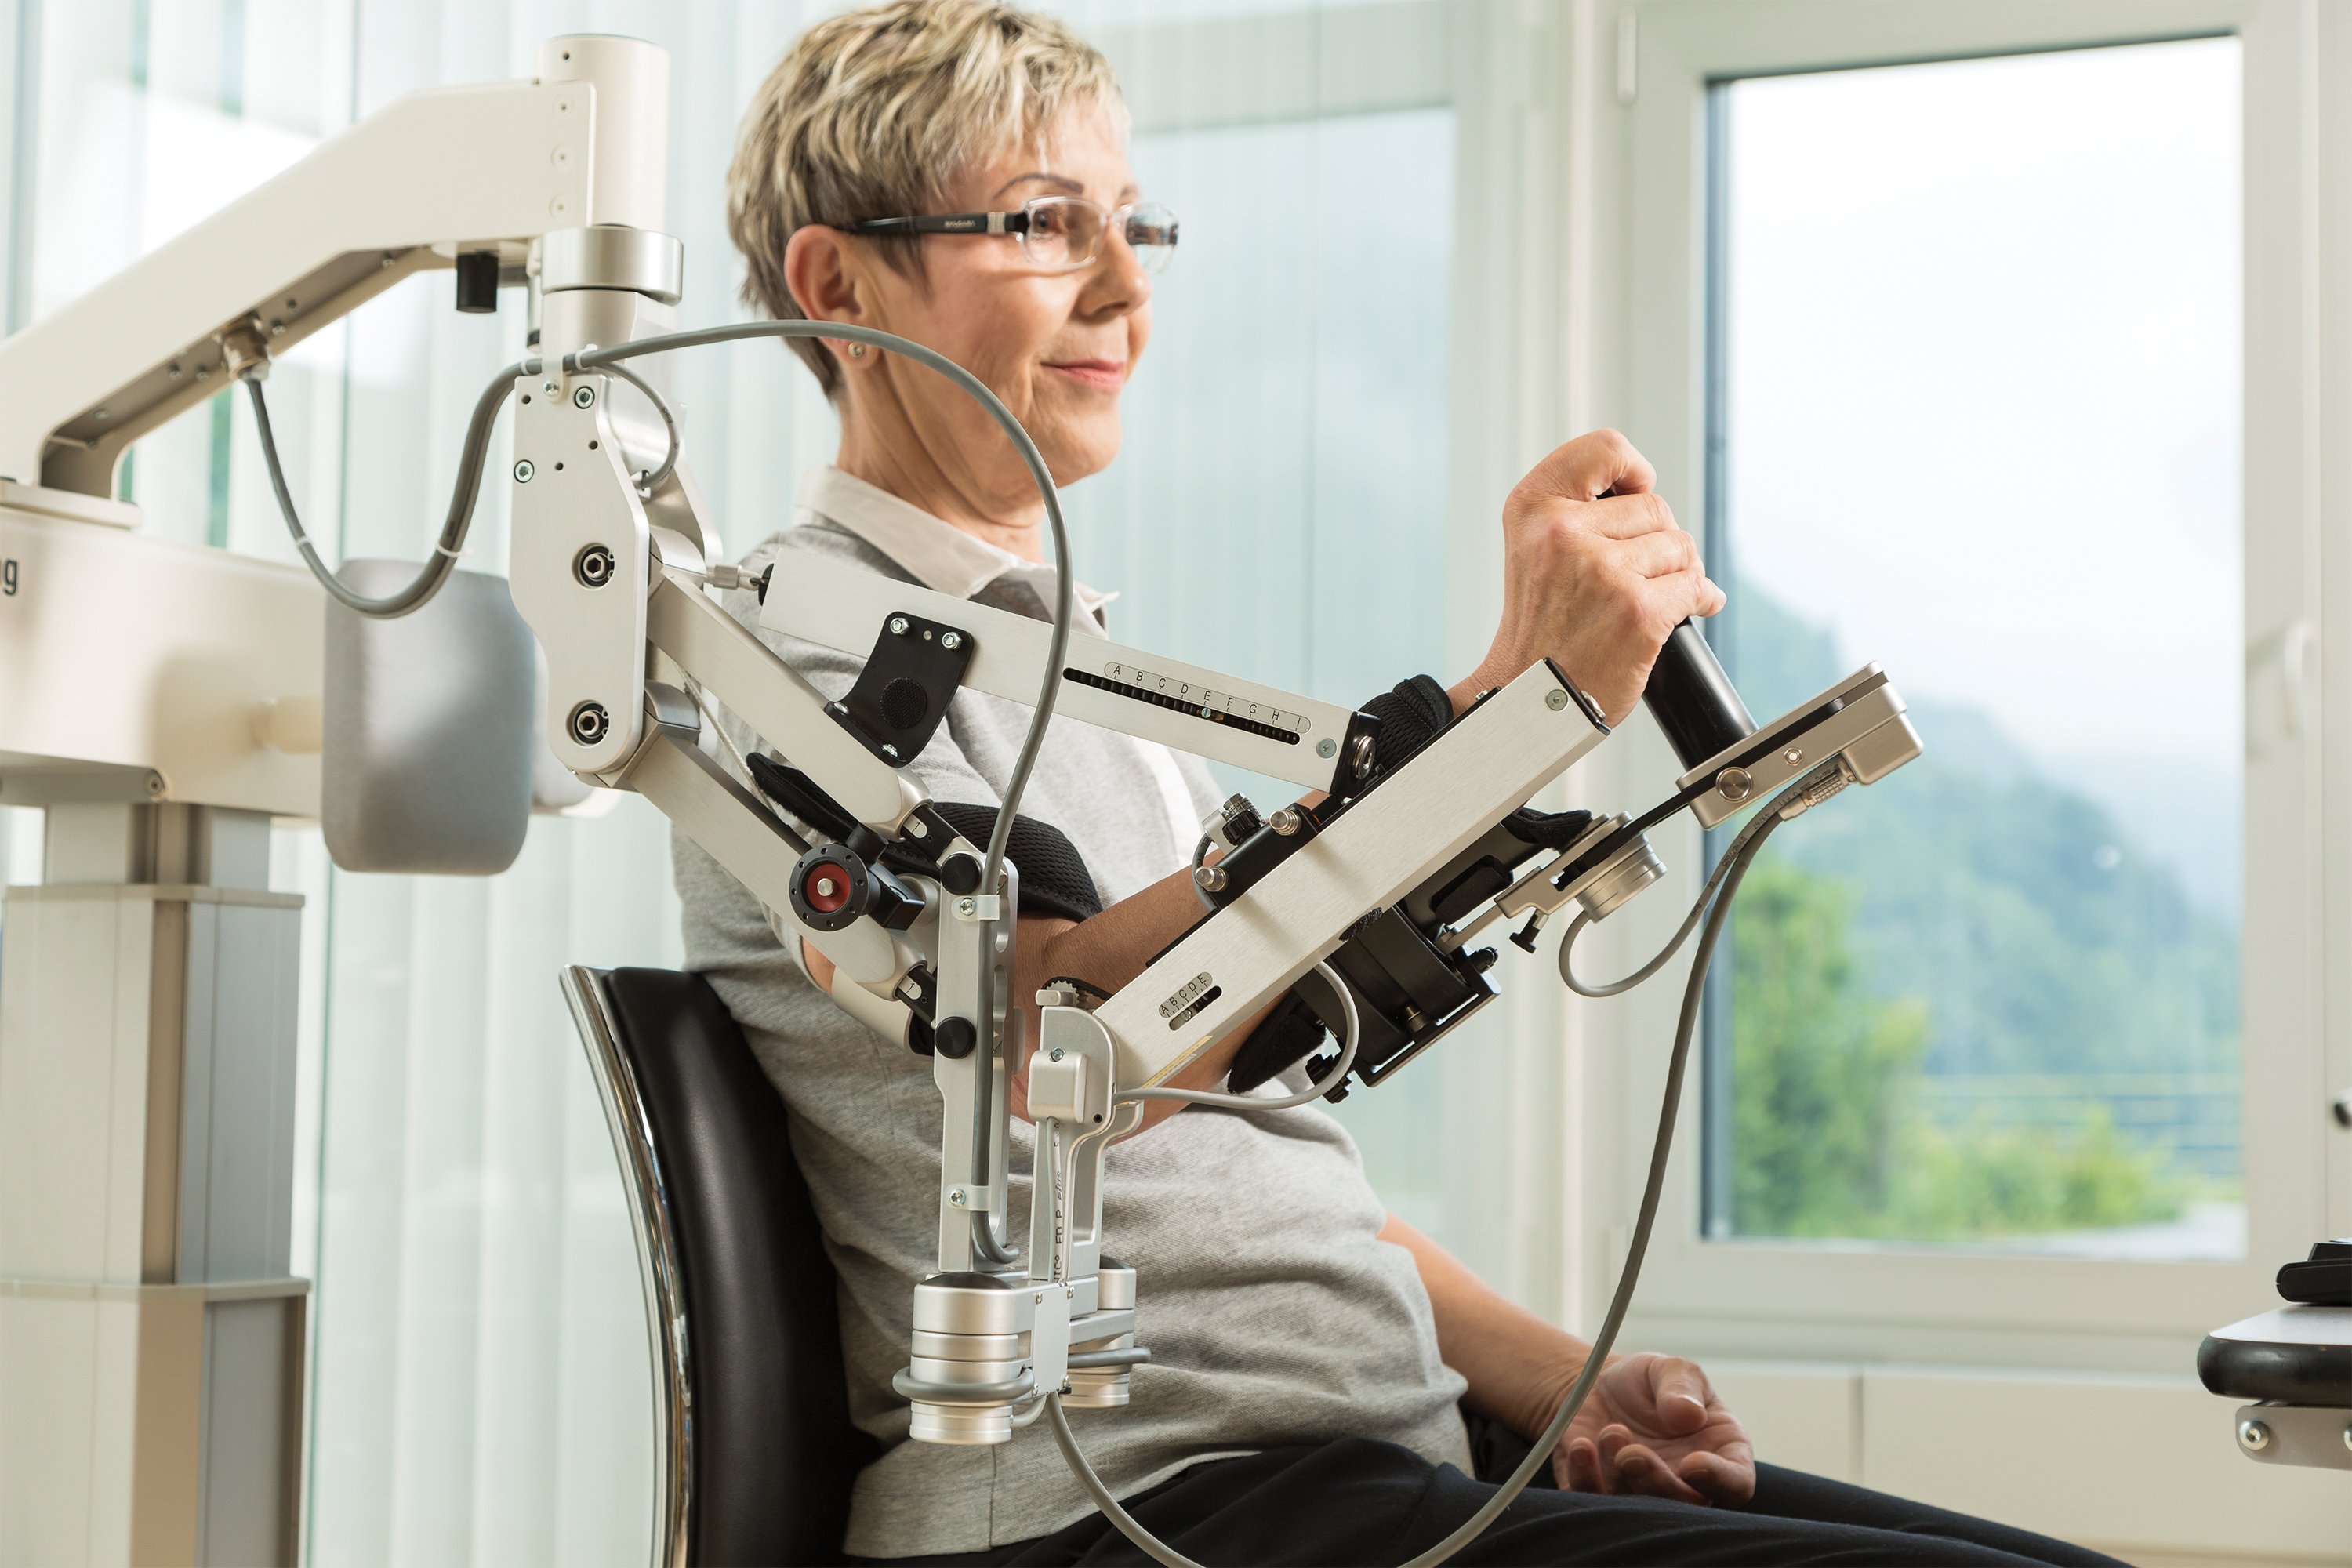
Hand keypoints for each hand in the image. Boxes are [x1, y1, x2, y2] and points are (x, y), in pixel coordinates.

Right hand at [1453, 430, 1723, 724]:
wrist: (1529, 700)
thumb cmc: (1539, 630)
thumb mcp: (1534, 549)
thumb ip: (1580, 511)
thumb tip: (1649, 492)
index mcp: (1534, 510)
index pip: (1605, 449)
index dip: (1632, 471)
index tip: (1635, 492)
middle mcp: (1563, 532)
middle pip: (1654, 506)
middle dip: (1655, 541)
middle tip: (1630, 575)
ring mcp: (1603, 571)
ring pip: (1679, 547)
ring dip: (1675, 574)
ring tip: (1644, 599)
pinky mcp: (1637, 611)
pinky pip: (1695, 588)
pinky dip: (1698, 601)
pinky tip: (1684, 612)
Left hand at [1546, 1351, 1755, 1505]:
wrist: (1598, 1387)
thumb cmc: (1649, 1382)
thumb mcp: (1671, 1369)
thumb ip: (1683, 1386)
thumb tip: (1689, 1414)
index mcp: (1720, 1454)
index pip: (1735, 1484)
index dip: (1719, 1481)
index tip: (1693, 1464)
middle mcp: (1686, 1484)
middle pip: (1683, 1506)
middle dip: (1656, 1483)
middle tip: (1632, 1453)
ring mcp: (1645, 1494)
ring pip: (1637, 1508)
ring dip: (1619, 1475)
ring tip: (1609, 1431)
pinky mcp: (1604, 1494)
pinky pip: (1595, 1502)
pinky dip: (1585, 1479)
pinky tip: (1581, 1446)